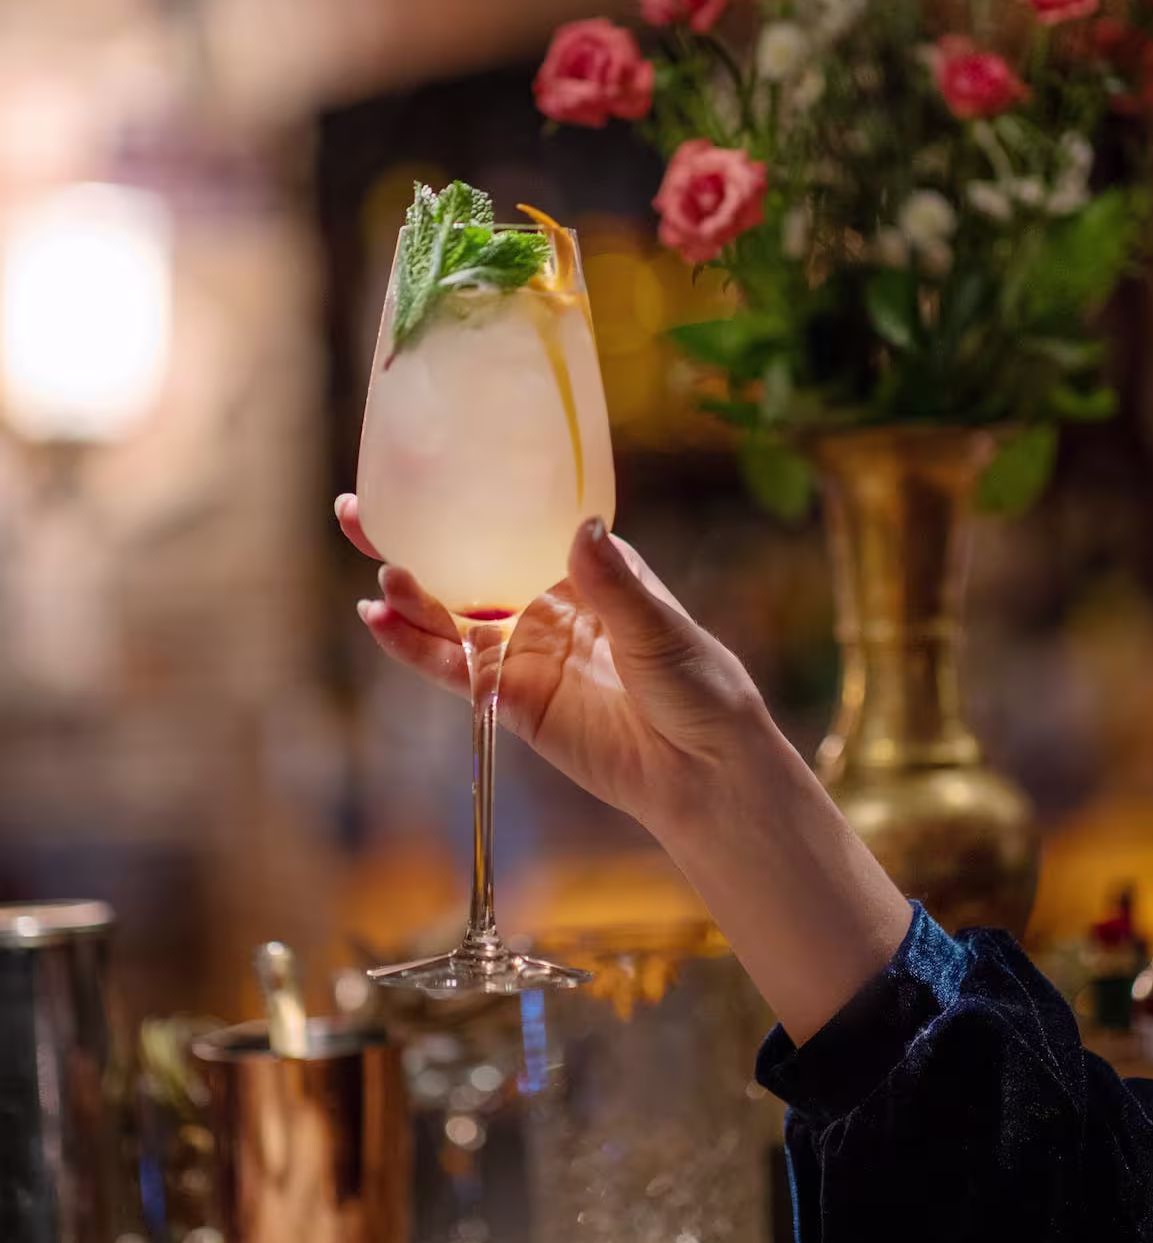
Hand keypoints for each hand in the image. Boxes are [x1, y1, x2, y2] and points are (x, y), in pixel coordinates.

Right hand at [336, 495, 911, 1041]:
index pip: (513, 521)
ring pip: (449, 617)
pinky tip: (382, 625)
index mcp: (584, 568)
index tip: (418, 471)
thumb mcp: (659, 629)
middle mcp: (544, 603)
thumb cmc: (700, 687)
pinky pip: (454, 670)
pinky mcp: (510, 700)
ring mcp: (523, 652)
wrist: (706, 770)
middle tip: (355, 516)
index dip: (465, 499)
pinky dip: (416, 649)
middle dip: (411, 539)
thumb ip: (613, 586)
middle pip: (464, 564)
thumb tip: (581, 528)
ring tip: (380, 575)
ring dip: (408, 596)